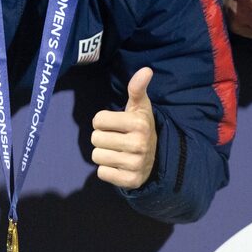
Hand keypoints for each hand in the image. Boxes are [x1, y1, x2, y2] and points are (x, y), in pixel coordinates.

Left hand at [91, 68, 156, 189]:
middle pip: (95, 139)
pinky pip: (102, 173)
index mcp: (139, 124)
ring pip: (96, 156)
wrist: (155, 158)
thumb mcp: (139, 107)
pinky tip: (119, 165)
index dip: (102, 121)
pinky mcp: (131, 181)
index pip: (98, 120)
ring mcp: (136, 165)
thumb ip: (137, 88)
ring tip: (117, 151)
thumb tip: (146, 69)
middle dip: (102, 137)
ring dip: (103, 154)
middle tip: (116, 138)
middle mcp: (139, 144)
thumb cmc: (140, 127)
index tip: (115, 124)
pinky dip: (107, 170)